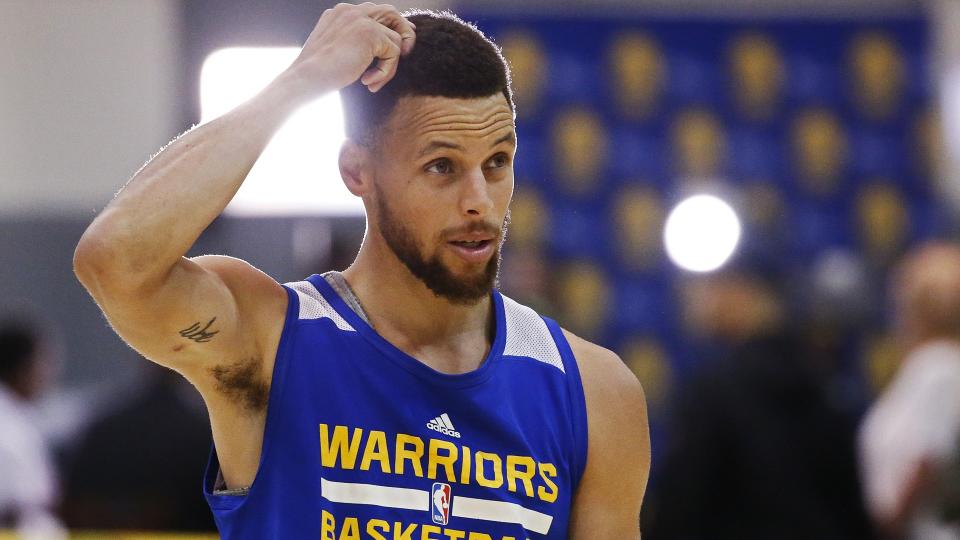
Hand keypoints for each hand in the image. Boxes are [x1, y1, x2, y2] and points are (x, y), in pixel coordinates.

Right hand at [285, 2, 415, 94]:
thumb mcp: (338, 50)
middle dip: (404, 33)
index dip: (392, 26)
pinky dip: (386, 71)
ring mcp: (361, 19)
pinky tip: (367, 81)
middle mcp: (351, 11)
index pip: (375, 12)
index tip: (402, 44)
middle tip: (405, 54)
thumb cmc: (318, 72)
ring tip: (372, 81)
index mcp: (341, 13)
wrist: (305, 78)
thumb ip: (358, 42)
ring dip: (389, 66)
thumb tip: (385, 44)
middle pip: (391, 13)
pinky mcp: (370, 33)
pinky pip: (394, 52)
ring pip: (395, 40)